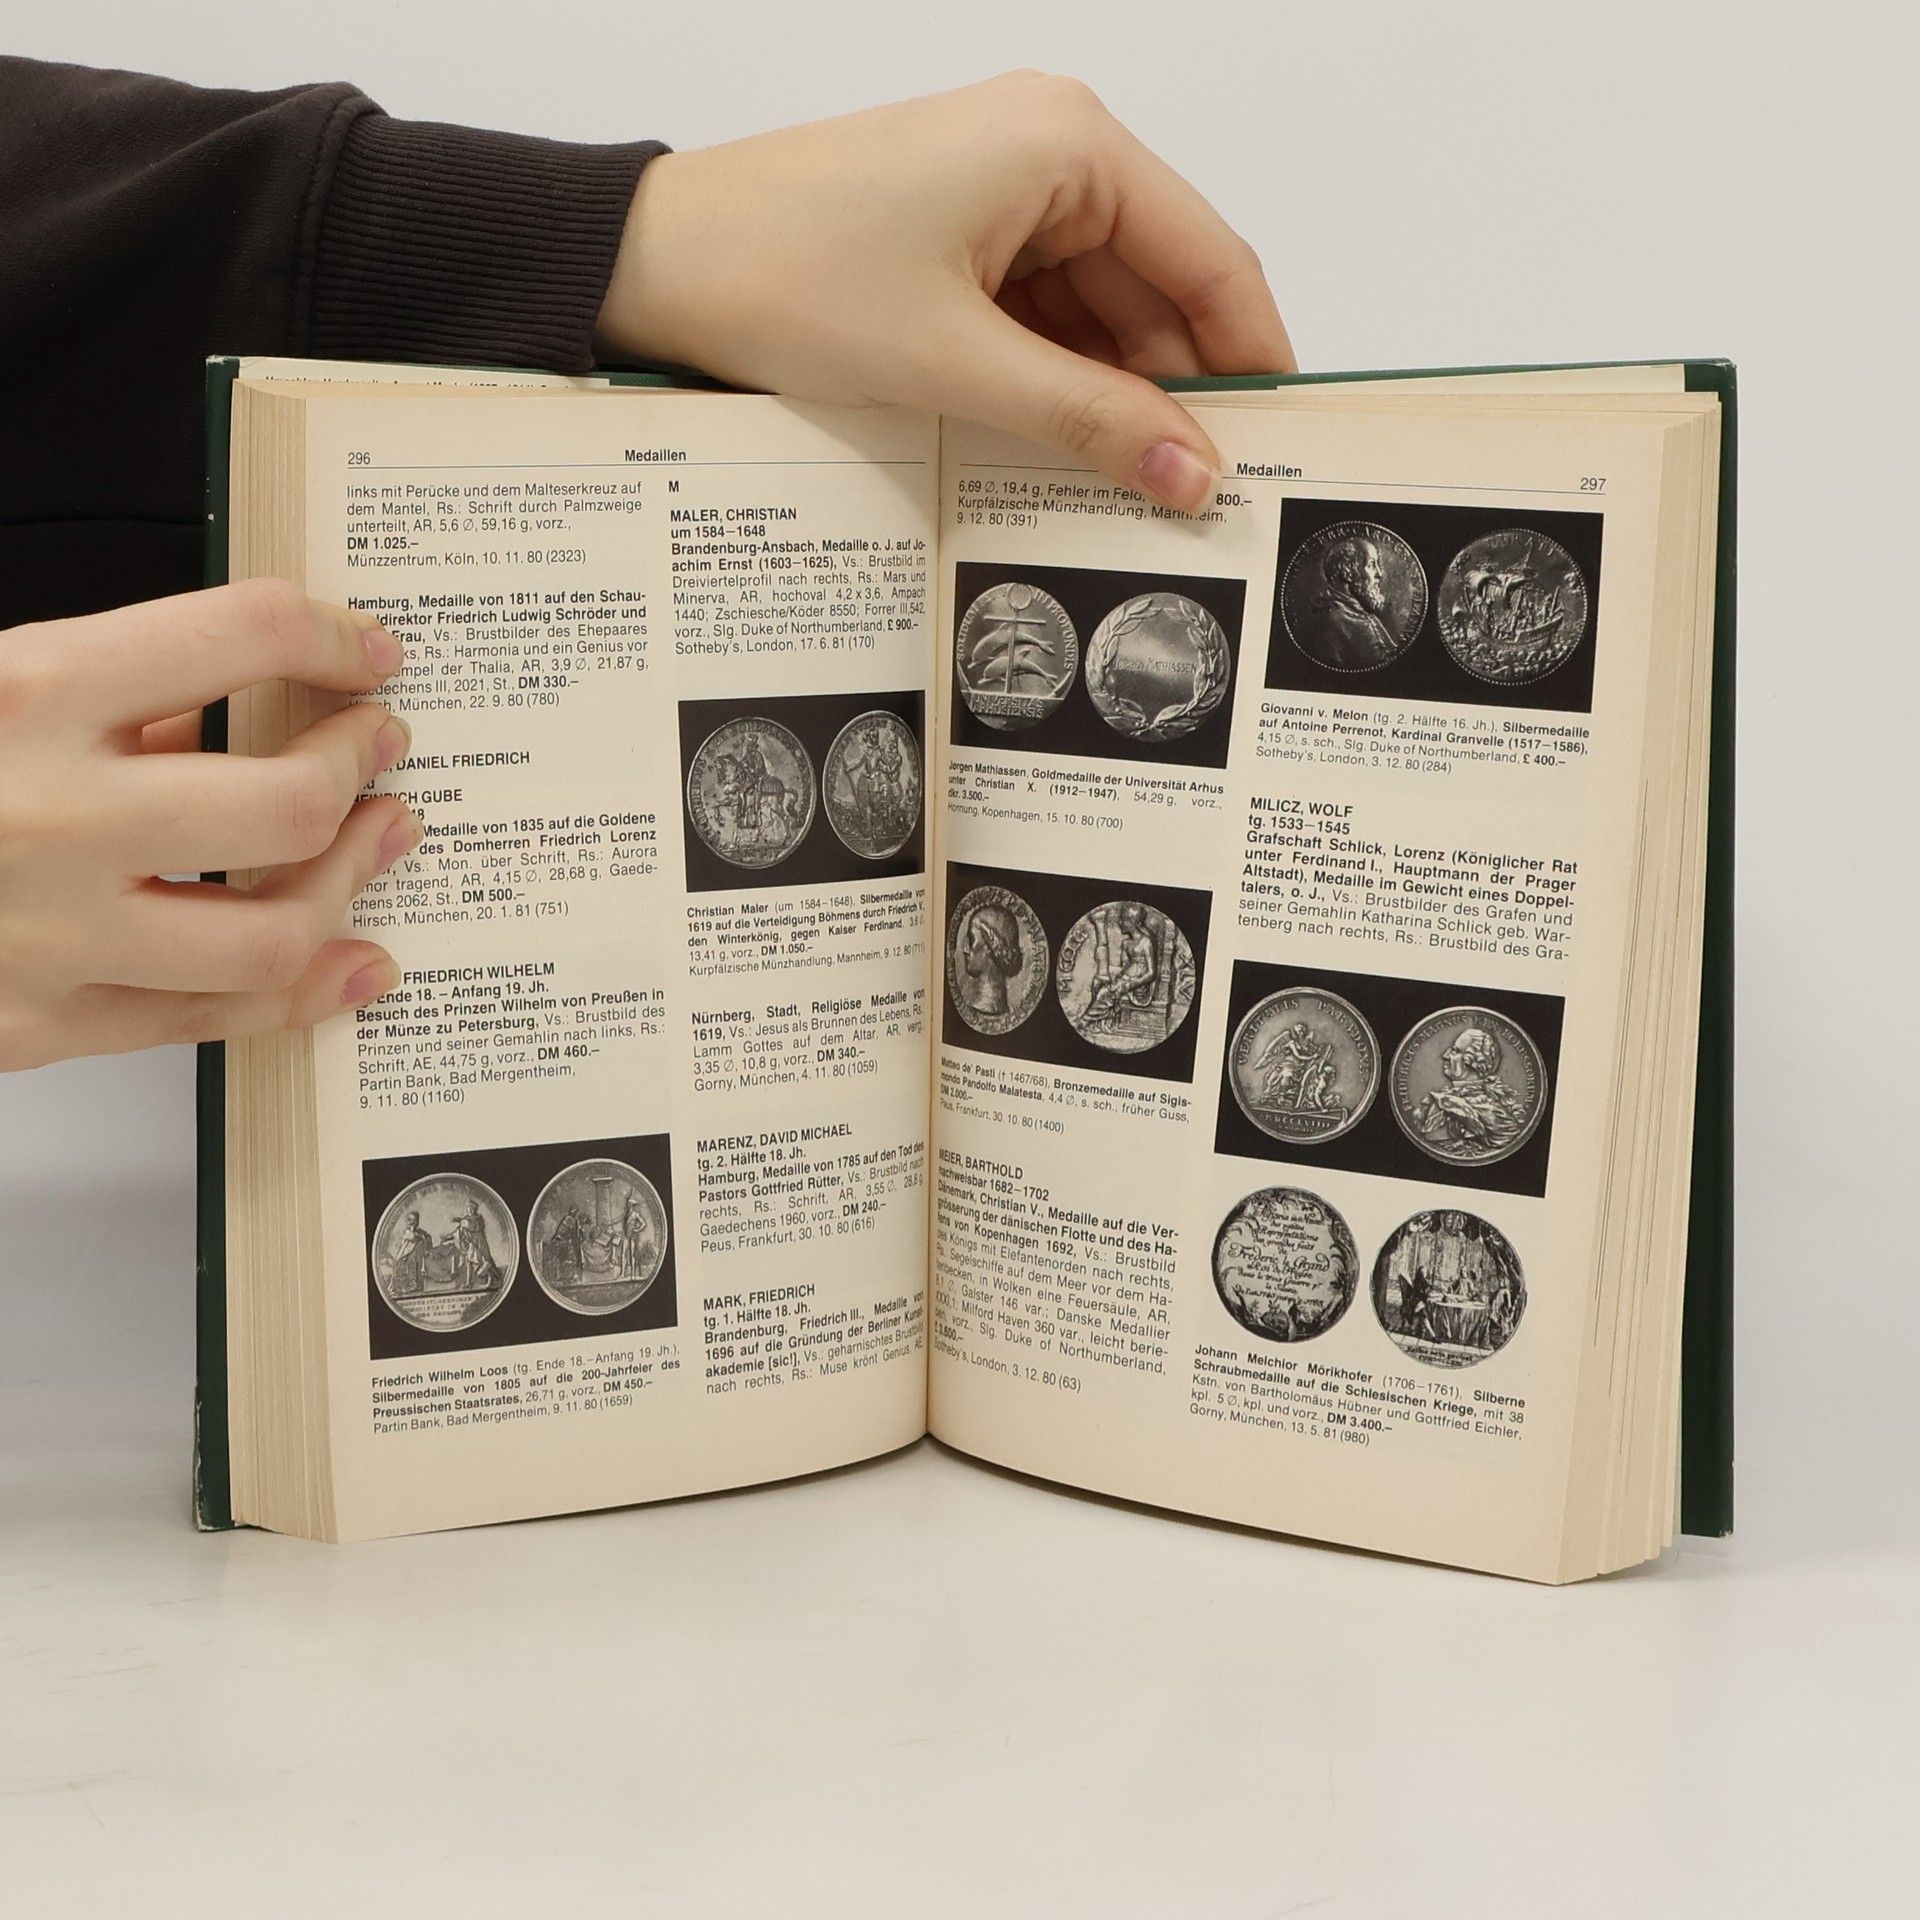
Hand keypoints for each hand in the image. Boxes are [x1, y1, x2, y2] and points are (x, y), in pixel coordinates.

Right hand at [0, 581, 419, 1069]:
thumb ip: (101, 689)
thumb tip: (218, 705)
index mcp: (21, 691)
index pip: (239, 633)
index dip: (329, 634)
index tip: (364, 650)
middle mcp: (47, 816)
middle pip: (281, 800)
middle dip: (355, 765)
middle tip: (381, 746)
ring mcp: (45, 935)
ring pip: (268, 931)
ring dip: (350, 880)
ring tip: (382, 839)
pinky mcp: (34, 1025)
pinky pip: (208, 1020)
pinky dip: (303, 994)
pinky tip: (353, 962)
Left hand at [597, 72, 1293, 510]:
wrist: (652, 261)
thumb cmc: (784, 275)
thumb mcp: (957, 363)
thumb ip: (1087, 420)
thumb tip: (1191, 474)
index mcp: (1069, 144)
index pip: (1211, 257)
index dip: (1252, 358)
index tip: (1278, 446)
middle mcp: (1050, 149)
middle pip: (1161, 287)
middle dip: (1179, 391)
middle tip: (1202, 496)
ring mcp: (1003, 189)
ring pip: (1102, 309)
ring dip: (1115, 395)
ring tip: (1133, 489)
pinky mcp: (962, 231)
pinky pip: (1045, 312)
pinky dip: (1061, 378)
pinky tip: (1066, 448)